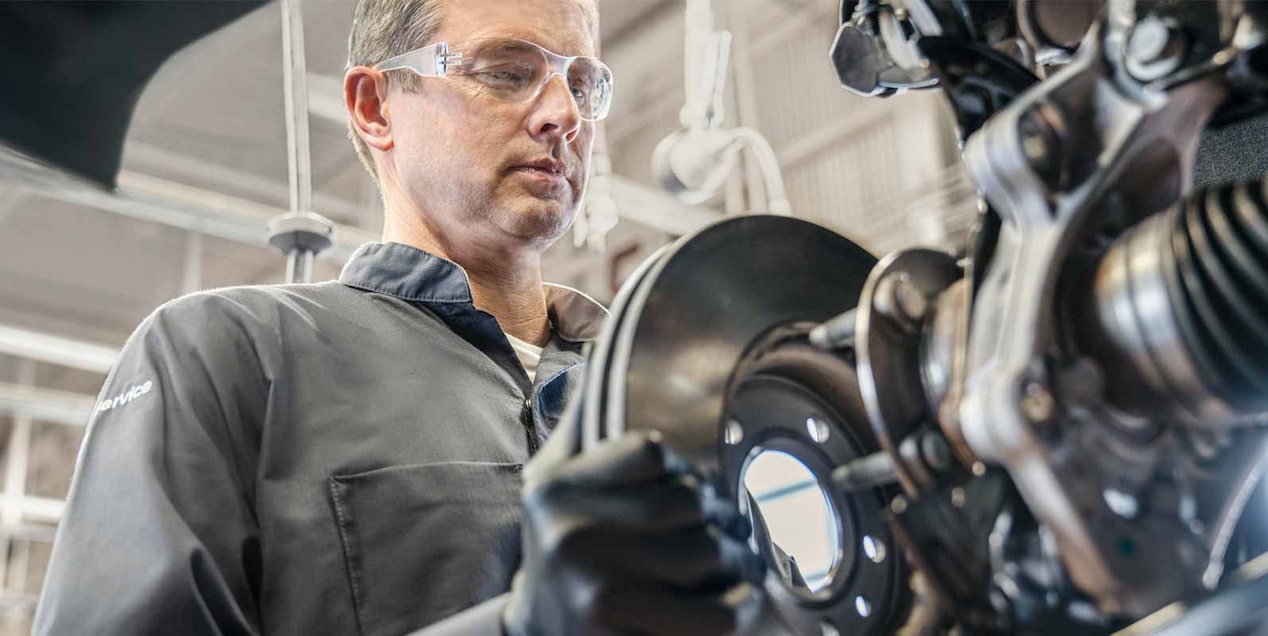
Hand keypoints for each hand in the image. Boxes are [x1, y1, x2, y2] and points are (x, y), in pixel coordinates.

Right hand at [503, 406, 764, 635]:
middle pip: (690, 502)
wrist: (536, 635)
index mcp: (555, 484)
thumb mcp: (550, 482)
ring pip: (708, 551)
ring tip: (734, 564)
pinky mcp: (618, 624)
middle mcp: (567, 528)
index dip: (684, 472)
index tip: (687, 493)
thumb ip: (580, 420)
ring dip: (736, 559)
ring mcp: (593, 581)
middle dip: (719, 519)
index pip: (655, 451)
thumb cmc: (560, 551)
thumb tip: (603, 347)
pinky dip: (739, 606)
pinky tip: (735, 601)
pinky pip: (715, 609)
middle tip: (726, 532)